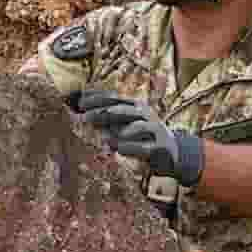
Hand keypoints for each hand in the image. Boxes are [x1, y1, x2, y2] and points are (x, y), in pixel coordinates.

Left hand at [76, 91, 203, 186]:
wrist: (172, 153)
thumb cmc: (142, 137)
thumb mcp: (125, 125)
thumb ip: (107, 121)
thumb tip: (83, 115)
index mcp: (136, 106)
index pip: (115, 98)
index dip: (97, 98)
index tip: (80, 103)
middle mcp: (146, 114)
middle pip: (122, 110)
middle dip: (102, 113)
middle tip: (84, 117)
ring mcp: (154, 129)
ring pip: (136, 127)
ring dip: (117, 130)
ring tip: (101, 135)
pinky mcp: (159, 147)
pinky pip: (143, 147)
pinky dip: (129, 147)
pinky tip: (116, 149)